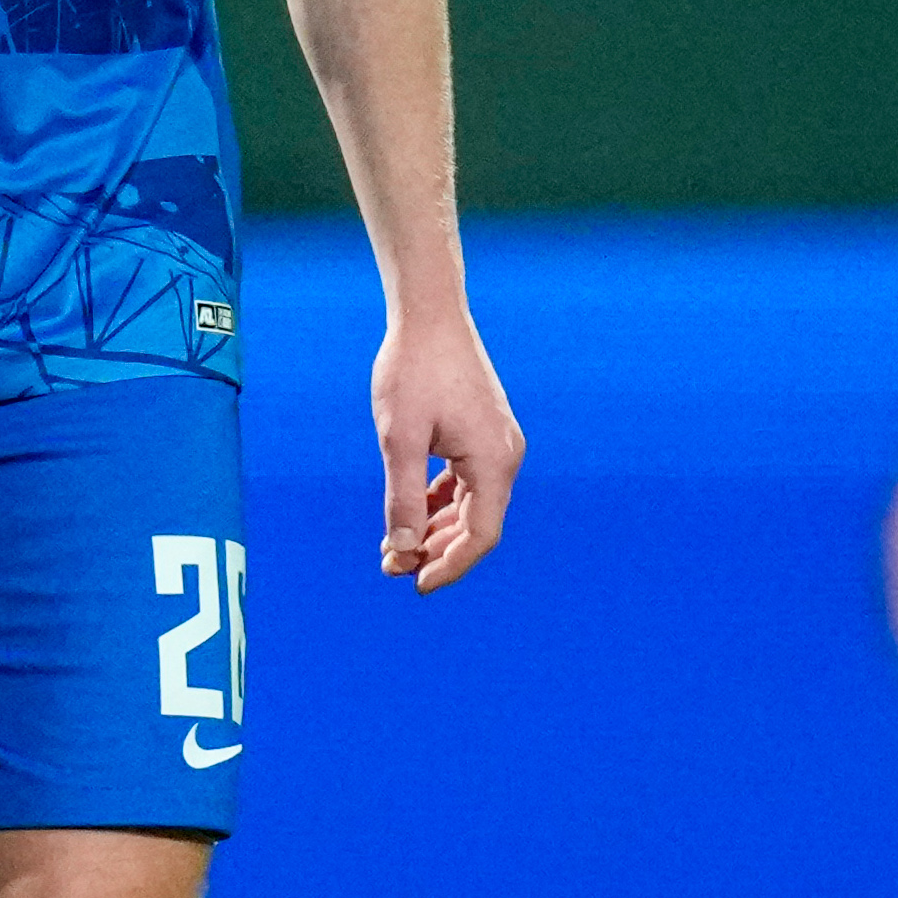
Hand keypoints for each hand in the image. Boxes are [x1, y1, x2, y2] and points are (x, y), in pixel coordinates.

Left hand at [372, 309, 523, 592]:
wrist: (429, 314)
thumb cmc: (412, 370)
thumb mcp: (399, 439)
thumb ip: (403, 499)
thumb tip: (402, 551)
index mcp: (494, 461)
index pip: (480, 536)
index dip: (449, 567)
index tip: (414, 583)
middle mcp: (505, 455)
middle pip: (477, 525)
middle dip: (436, 551)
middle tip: (391, 565)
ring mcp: (497, 443)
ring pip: (471, 505)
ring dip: (436, 529)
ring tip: (395, 545)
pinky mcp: (483, 432)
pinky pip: (467, 482)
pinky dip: (440, 502)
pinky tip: (412, 511)